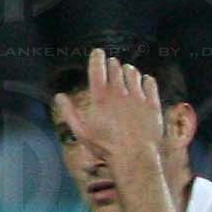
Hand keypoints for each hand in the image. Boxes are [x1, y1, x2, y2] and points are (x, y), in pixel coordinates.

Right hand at [52, 53, 163, 173]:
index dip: (97, 56)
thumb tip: (59, 96)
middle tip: (112, 67)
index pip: (97, 66)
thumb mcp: (81, 132)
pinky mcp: (152, 104)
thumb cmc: (105, 147)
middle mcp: (119, 92)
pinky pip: (150, 82)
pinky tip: (143, 83)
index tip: (98, 53)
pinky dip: (145, 80)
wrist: (134, 158)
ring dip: (128, 71)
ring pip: (133, 72)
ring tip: (127, 74)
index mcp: (100, 97)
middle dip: (112, 64)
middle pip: (116, 66)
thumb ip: (68, 113)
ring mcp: (137, 97)